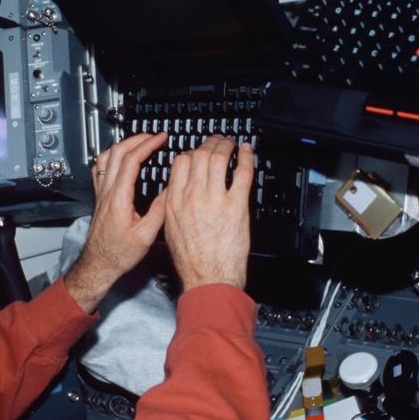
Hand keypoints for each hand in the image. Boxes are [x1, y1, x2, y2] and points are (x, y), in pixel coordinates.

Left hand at [64, 132, 167, 312]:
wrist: (99, 264)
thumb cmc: (119, 254)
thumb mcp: (146, 235)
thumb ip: (160, 210)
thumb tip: (172, 190)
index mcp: (119, 197)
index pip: (132, 160)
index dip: (147, 145)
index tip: (160, 138)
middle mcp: (107, 191)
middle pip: (118, 152)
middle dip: (137, 139)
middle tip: (154, 136)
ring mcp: (100, 193)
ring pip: (106, 157)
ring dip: (123, 145)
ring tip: (139, 142)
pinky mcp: (99, 197)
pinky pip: (100, 168)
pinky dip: (110, 156)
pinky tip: (118, 158)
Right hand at [162, 135, 252, 291]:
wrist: (209, 278)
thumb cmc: (192, 261)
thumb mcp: (171, 230)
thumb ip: (174, 207)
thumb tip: (179, 191)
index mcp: (175, 202)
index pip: (180, 163)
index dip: (190, 152)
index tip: (197, 152)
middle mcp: (193, 197)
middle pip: (200, 156)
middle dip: (210, 143)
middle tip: (218, 141)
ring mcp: (215, 201)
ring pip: (219, 160)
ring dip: (226, 146)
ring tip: (231, 143)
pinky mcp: (236, 207)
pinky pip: (242, 175)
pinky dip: (245, 159)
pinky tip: (247, 152)